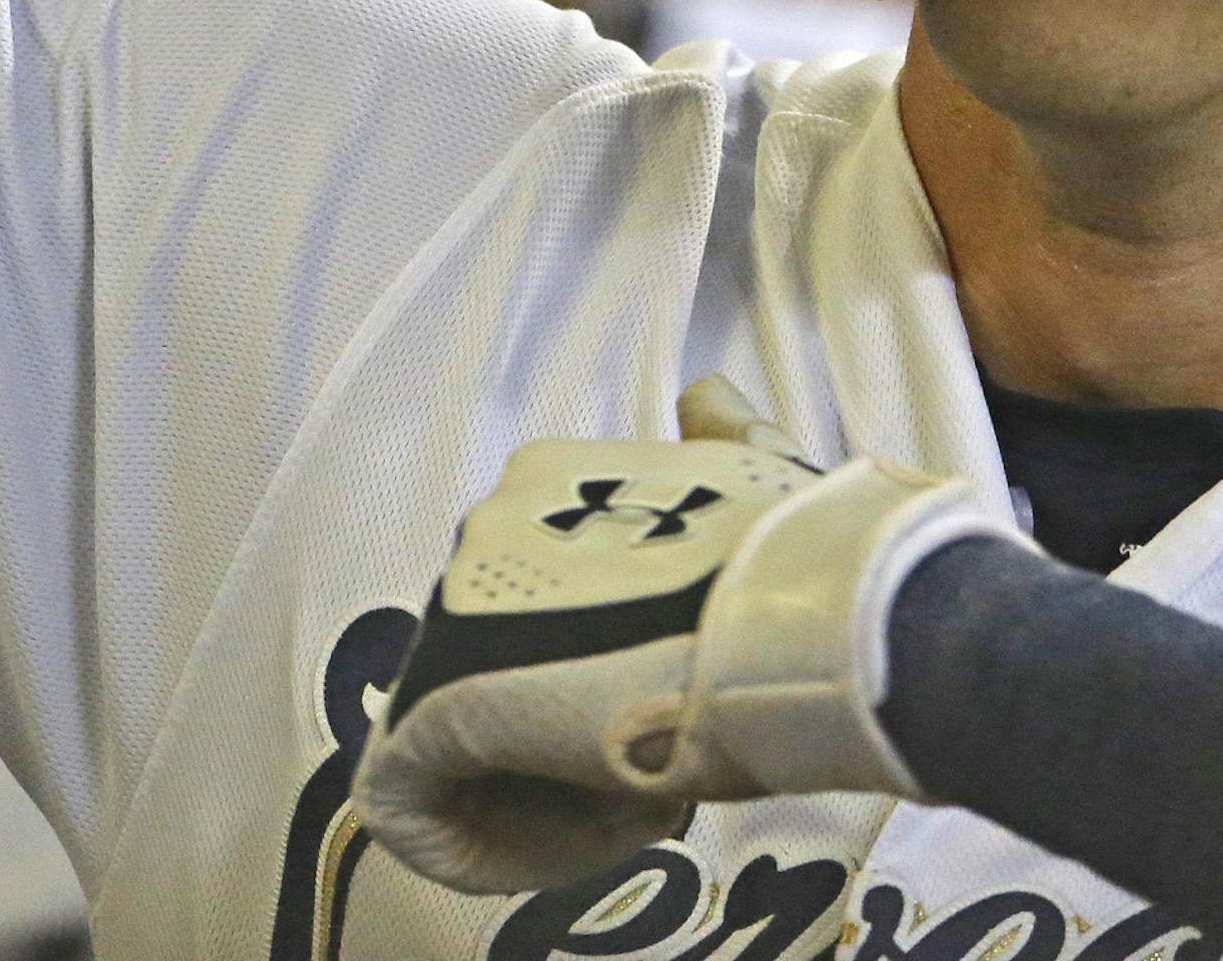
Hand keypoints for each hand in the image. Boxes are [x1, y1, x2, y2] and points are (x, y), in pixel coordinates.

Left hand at [350, 379, 1011, 894]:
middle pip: (497, 647)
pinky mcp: (437, 699)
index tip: (657, 673)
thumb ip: (715, 434)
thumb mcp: (751, 471)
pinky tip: (587, 825)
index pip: (536, 582)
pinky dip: (492, 825)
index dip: (598, 642)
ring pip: (465, 719)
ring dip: (537, 754)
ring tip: (637, 773)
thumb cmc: (788, 555)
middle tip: (650, 729)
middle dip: (562, 695)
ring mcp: (455, 607)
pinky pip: (424, 790)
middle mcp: (485, 524)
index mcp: (546, 472)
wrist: (798, 617)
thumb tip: (703, 396)